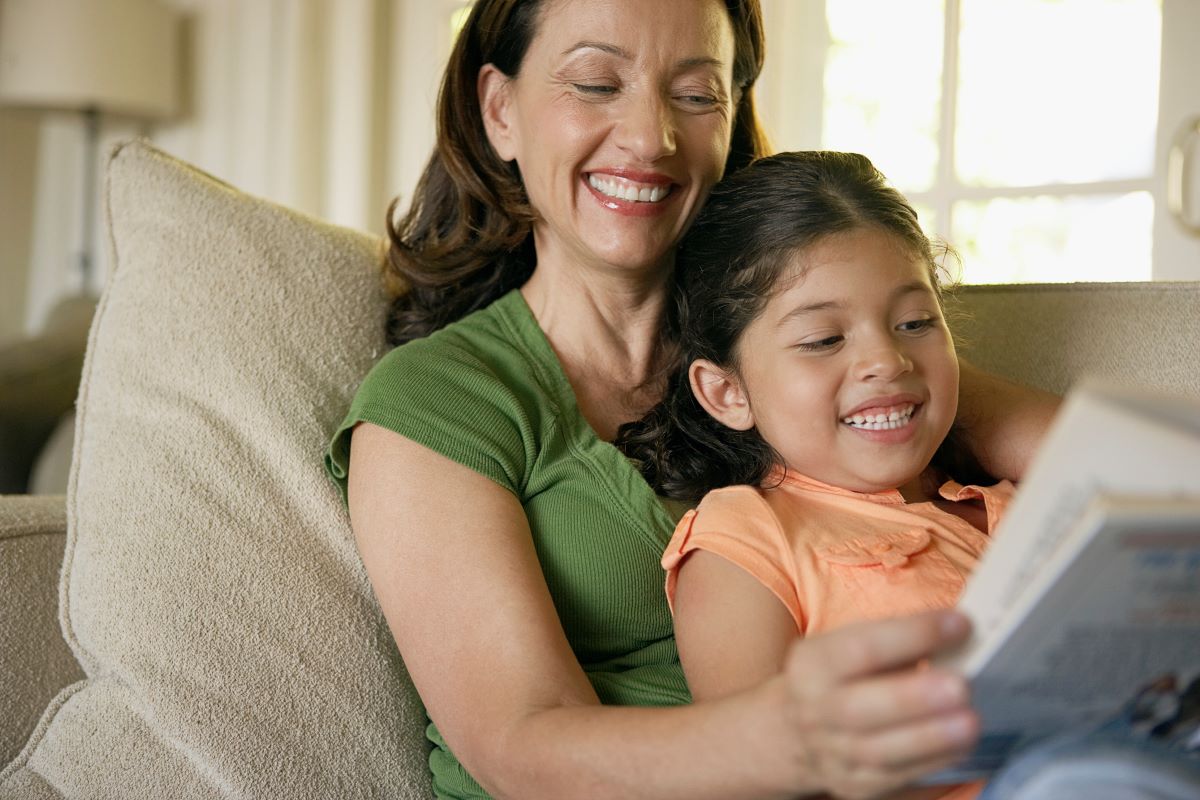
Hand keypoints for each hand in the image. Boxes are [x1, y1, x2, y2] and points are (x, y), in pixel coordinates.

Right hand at [781, 611, 978, 798]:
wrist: (795, 732)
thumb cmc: (839, 677)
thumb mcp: (846, 646)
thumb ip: (893, 640)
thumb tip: (956, 632)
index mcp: (813, 665)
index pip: (860, 649)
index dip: (912, 635)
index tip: (960, 625)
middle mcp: (814, 710)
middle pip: (858, 709)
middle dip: (914, 698)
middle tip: (962, 687)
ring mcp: (831, 753)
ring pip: (877, 751)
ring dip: (929, 737)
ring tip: (971, 722)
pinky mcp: (852, 785)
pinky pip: (893, 780)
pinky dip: (931, 763)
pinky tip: (961, 747)